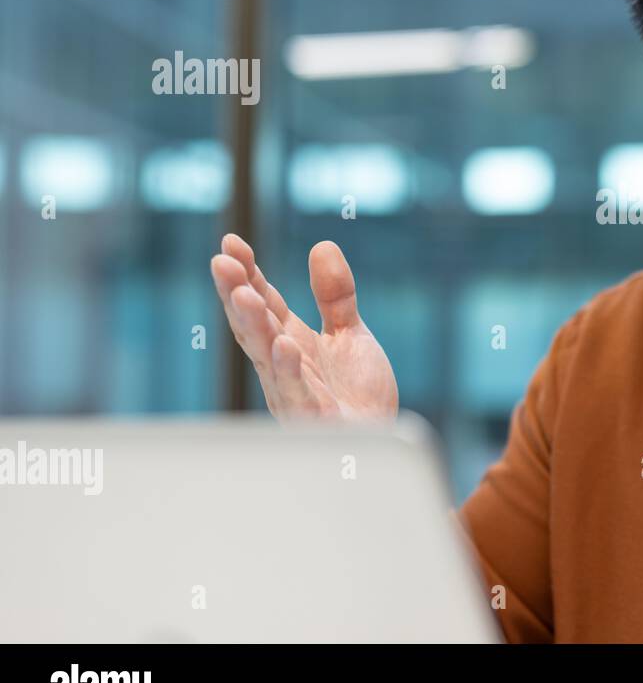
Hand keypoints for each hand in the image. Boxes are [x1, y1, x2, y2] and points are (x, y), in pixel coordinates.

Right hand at [209, 233, 397, 420]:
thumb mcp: (349, 334)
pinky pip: (297, 393)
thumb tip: (323, 245)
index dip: (247, 273)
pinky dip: (289, 370)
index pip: (264, 303)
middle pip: (254, 326)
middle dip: (237, 294)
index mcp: (290, 342)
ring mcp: (294, 393)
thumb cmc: (357, 395)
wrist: (381, 439)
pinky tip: (285, 345)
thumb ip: (335, 296)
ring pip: (266, 357)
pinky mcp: (314, 418)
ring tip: (244, 293)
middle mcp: (283, 366)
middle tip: (222, 262)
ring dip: (253, 326)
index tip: (231, 242)